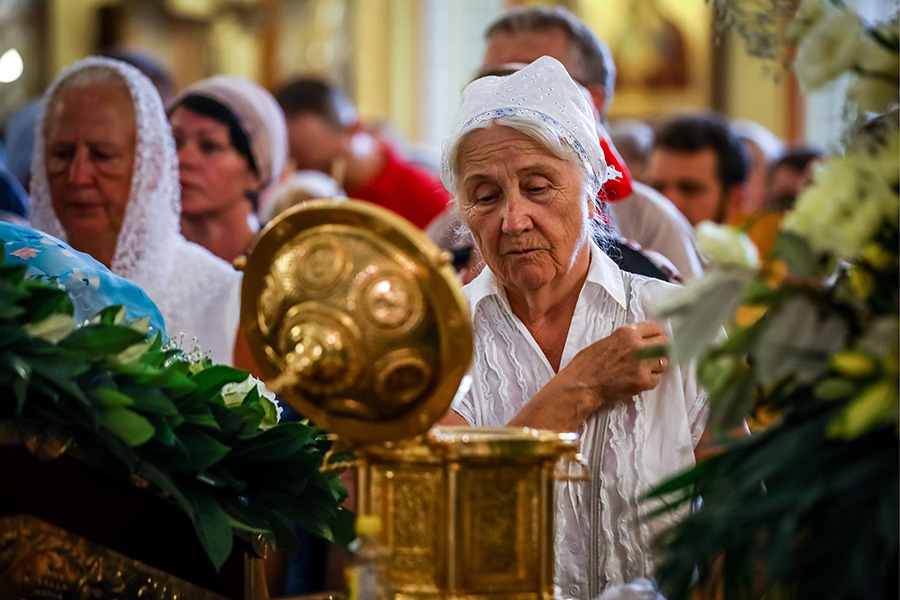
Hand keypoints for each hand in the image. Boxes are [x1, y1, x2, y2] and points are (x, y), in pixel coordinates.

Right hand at [510, 321, 668, 431]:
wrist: (581, 385)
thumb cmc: (587, 365)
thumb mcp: (606, 341)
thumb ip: (627, 339)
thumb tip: (642, 339)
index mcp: (627, 333)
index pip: (656, 328)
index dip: (658, 334)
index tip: (658, 339)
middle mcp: (637, 346)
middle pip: (665, 343)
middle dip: (663, 349)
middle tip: (657, 355)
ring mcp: (641, 364)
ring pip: (664, 362)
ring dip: (657, 366)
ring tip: (645, 369)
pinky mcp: (643, 381)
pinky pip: (656, 379)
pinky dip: (650, 380)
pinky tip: (638, 380)